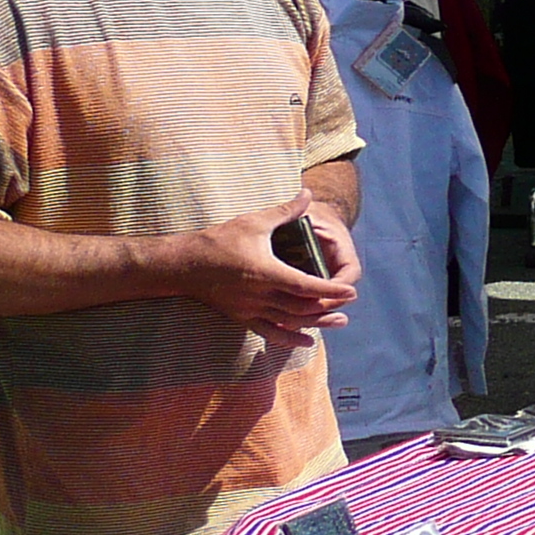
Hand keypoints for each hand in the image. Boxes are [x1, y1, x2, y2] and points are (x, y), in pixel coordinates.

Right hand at [164, 195, 355, 344]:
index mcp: (267, 273)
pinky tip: (307, 342)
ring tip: (339, 322)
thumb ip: (285, 211)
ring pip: (289, 322)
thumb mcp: (254, 222)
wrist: (183, 265)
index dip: (332, 290)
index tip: (352, 291)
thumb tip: (307, 193)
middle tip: (349, 303)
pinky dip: (290, 338)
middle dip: (329, 306)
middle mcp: (260, 295)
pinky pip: (269, 332)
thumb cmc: (218, 241)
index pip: (307, 286)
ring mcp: (250, 309)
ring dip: (316, 323)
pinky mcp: (241, 317)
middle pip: (302, 308)